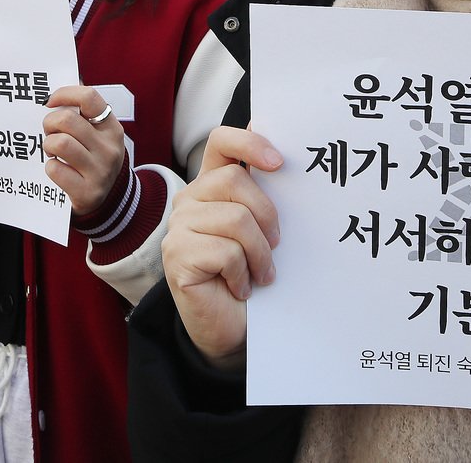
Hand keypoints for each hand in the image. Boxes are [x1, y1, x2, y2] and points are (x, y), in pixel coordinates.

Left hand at [43, 85, 126, 216]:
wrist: (108, 202)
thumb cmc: (94, 160)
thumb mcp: (97, 135)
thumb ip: (84, 111)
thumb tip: (70, 74)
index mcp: (111, 128)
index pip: (89, 97)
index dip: (64, 94)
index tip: (49, 101)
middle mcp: (109, 148)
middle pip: (67, 121)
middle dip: (49, 124)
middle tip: (49, 132)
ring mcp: (100, 171)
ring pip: (59, 143)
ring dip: (48, 145)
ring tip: (52, 150)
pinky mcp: (87, 191)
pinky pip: (55, 170)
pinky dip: (50, 168)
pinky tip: (56, 169)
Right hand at [161, 126, 281, 372]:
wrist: (232, 329)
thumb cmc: (252, 275)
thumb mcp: (264, 231)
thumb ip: (268, 197)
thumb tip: (293, 165)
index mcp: (213, 185)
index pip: (222, 141)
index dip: (249, 141)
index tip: (279, 162)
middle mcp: (190, 199)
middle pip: (234, 180)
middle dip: (267, 214)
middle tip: (276, 245)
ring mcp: (178, 227)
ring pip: (235, 219)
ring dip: (259, 253)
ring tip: (261, 274)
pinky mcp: (177, 256)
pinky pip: (225, 252)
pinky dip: (243, 274)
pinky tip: (240, 287)